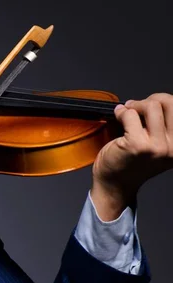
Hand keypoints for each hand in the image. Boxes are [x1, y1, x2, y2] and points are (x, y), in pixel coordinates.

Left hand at [91, 93, 172, 220]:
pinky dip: (121, 112)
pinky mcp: (138, 145)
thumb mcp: (160, 145)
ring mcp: (158, 147)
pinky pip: (131, 114)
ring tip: (127, 113)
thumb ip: (164, 126)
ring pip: (151, 106)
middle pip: (169, 102)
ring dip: (135, 105)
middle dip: (149, 100)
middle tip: (136, 107)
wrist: (115, 183)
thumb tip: (158, 99)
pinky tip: (118, 117)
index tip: (152, 105)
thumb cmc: (133, 162)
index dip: (163, 101)